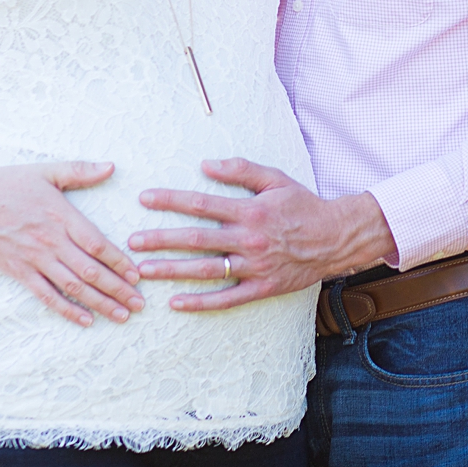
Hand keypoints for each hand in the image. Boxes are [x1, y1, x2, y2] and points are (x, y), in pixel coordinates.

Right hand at [0, 161, 144, 326]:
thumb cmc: (7, 183)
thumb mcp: (46, 171)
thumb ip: (80, 170)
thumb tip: (111, 166)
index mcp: (62, 216)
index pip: (98, 244)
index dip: (120, 262)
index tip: (138, 275)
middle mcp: (51, 241)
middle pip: (91, 270)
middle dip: (118, 289)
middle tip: (139, 303)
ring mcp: (35, 259)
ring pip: (73, 287)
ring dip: (100, 303)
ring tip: (121, 315)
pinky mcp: (19, 272)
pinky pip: (47, 296)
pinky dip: (67, 310)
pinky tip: (85, 321)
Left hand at [127, 159, 396, 312]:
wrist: (336, 237)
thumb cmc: (303, 204)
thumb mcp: (276, 179)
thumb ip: (241, 170)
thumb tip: (205, 164)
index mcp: (251, 210)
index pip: (203, 204)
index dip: (171, 200)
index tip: (144, 199)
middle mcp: (250, 239)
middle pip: (197, 240)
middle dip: (161, 240)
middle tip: (131, 242)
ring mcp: (255, 266)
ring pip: (207, 270)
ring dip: (173, 271)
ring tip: (144, 271)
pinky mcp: (262, 287)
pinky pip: (227, 298)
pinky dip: (201, 302)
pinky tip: (176, 302)